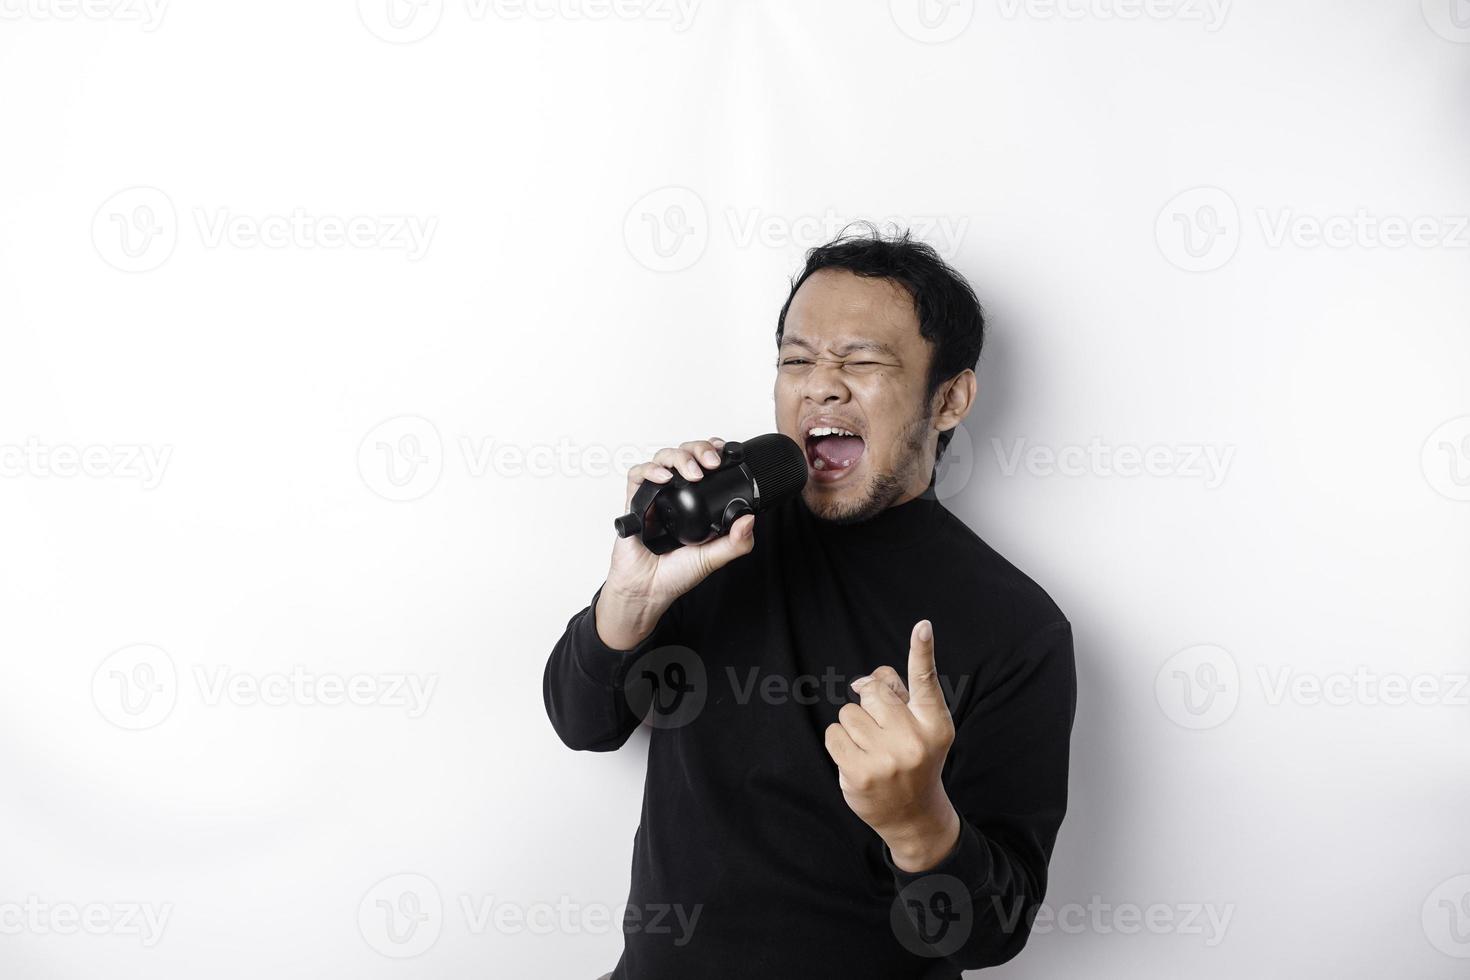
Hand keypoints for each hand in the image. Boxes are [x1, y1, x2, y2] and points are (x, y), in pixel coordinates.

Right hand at [596, 438, 755, 649]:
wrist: (648, 590)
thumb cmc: (676, 574)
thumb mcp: (714, 558)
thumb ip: (735, 542)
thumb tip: (750, 518)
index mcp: (696, 502)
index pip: (705, 464)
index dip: (714, 451)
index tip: (728, 452)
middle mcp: (675, 494)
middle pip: (685, 454)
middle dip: (700, 449)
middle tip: (713, 462)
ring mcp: (654, 496)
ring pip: (663, 457)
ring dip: (680, 457)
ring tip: (693, 472)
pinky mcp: (634, 502)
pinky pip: (637, 475)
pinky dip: (651, 470)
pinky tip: (664, 478)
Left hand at [824, 620, 961, 872]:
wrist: (913, 814)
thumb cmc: (914, 759)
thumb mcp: (919, 727)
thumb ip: (897, 695)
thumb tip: (860, 681)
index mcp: (934, 724)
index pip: (926, 681)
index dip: (923, 651)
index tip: (923, 626)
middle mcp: (914, 740)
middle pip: (873, 692)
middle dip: (871, 705)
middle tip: (884, 732)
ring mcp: (886, 759)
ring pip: (849, 712)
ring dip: (854, 726)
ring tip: (872, 749)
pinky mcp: (859, 774)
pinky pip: (833, 733)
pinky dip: (839, 742)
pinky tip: (856, 759)